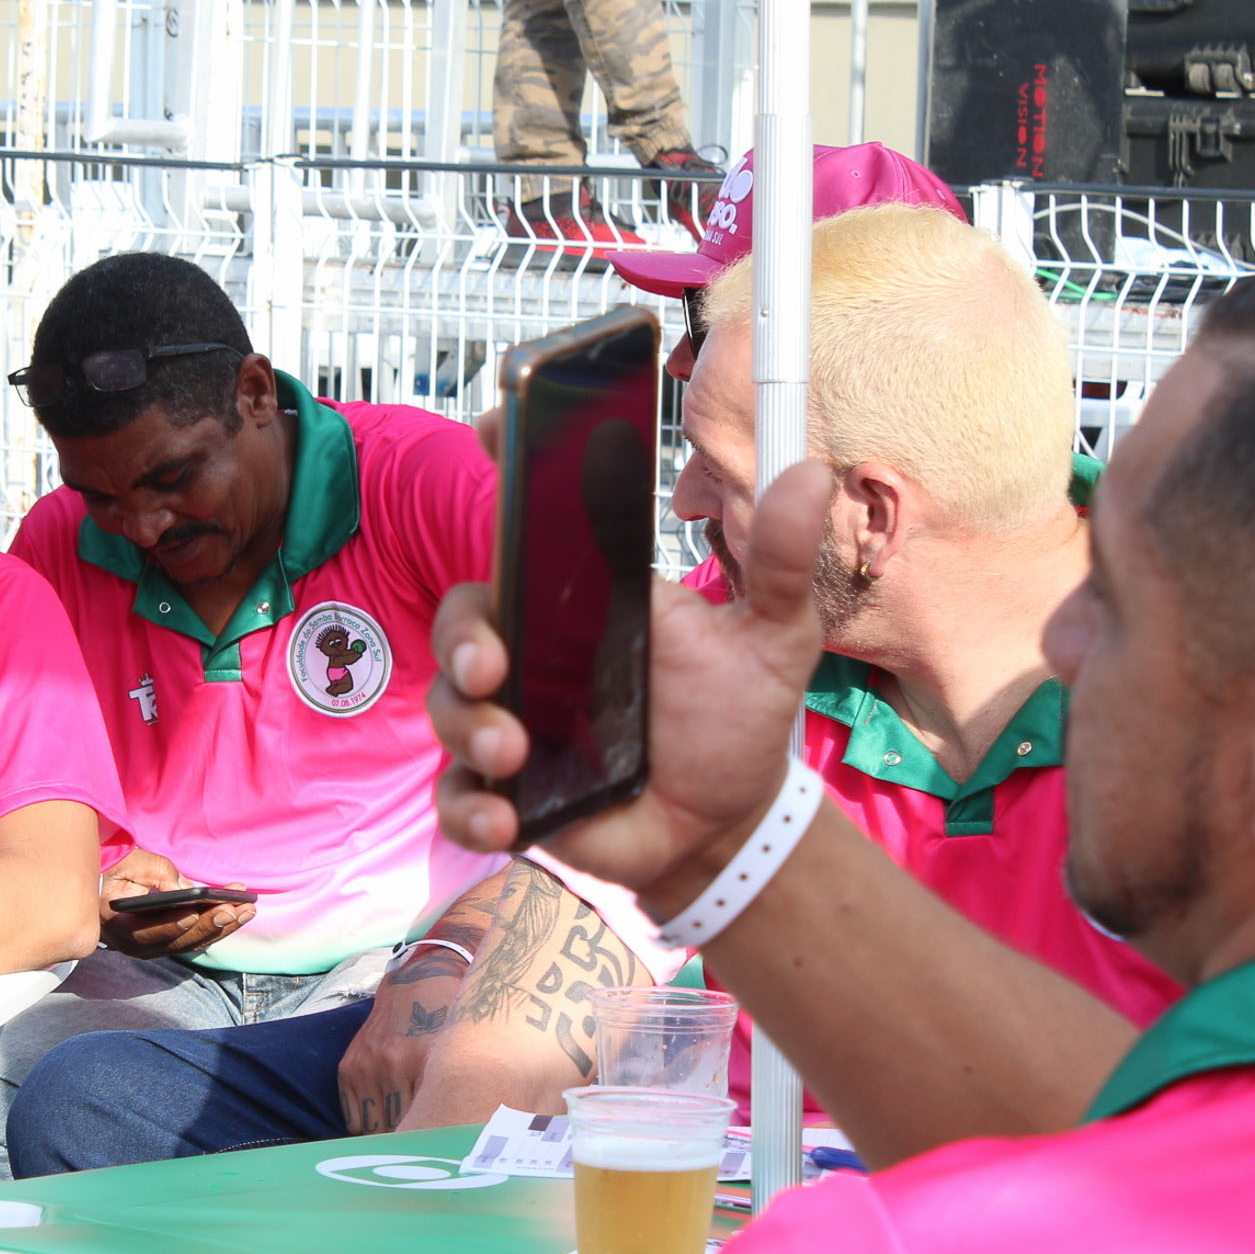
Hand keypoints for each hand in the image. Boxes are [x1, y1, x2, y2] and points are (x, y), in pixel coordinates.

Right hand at [97, 848, 255, 959]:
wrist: (107, 885)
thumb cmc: (117, 869)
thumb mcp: (131, 863)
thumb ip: (157, 873)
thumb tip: (185, 892)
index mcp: (118, 925)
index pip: (146, 931)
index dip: (170, 924)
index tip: (193, 913)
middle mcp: (136, 945)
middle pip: (178, 941)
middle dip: (210, 924)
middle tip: (235, 909)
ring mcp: (154, 948)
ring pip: (192, 943)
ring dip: (223, 927)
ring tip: (248, 909)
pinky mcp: (169, 944)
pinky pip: (197, 940)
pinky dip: (219, 926)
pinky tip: (241, 913)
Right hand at [334, 950, 458, 1133]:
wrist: (421, 980)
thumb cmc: (452, 1022)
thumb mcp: (461, 1054)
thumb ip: (458, 1093)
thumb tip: (464, 1140)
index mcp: (428, 1064)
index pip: (426, 1128)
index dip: (433, 1146)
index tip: (440, 1154)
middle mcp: (394, 1065)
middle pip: (398, 1134)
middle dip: (411, 1145)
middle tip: (424, 1150)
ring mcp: (368, 1066)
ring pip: (372, 1131)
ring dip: (387, 1138)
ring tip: (404, 1138)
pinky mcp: (349, 1066)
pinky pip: (353, 1117)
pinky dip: (367, 1126)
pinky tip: (385, 1121)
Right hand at [430, 459, 831, 907]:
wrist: (724, 824)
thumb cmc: (733, 717)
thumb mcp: (772, 638)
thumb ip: (782, 563)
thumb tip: (805, 476)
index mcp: (589, 602)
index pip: (530, 527)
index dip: (504, 473)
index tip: (493, 430)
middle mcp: (537, 653)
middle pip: (466, 618)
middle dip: (462, 638)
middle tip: (492, 668)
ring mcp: (514, 721)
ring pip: (449, 707)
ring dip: (468, 728)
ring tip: (512, 756)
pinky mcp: (506, 794)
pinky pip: (457, 797)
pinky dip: (468, 809)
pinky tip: (505, 821)